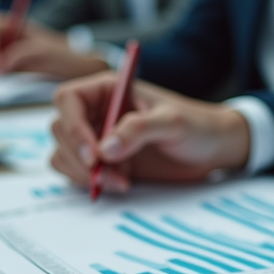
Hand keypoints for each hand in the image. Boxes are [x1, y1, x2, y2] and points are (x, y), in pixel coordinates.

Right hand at [0, 14, 106, 76]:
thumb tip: (0, 65)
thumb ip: (20, 54)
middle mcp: (5, 32)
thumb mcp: (43, 52)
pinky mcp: (4, 62)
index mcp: (14, 22)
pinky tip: (3, 74)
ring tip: (3, 72)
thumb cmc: (61, 56)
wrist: (72, 68)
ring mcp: (2, 47)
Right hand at [50, 72, 250, 192]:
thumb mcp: (172, 122)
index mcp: (107, 89)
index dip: (73, 127)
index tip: (94, 155)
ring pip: (64, 154)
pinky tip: (120, 184)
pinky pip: (77, 173)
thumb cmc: (196, 125)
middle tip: (107, 174)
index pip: (68, 100)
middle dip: (79, 157)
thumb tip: (105, 149)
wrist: (212, 149)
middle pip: (60, 130)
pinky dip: (90, 183)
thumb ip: (138, 129)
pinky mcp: (103, 163)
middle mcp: (96, 112)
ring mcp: (97, 139)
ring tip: (120, 181)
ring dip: (83, 174)